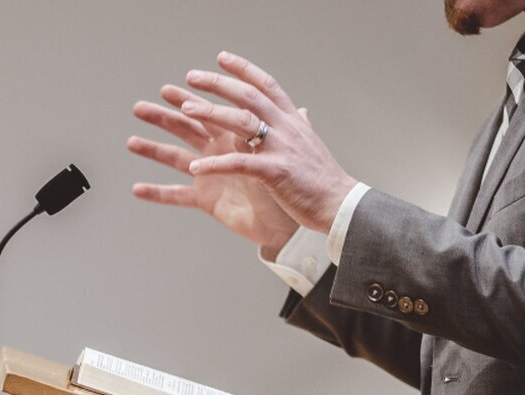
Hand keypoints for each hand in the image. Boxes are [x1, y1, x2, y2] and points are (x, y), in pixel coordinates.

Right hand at [128, 83, 300, 255]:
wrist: (292, 219)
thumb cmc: (291, 184)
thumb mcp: (282, 152)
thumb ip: (272, 133)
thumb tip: (280, 112)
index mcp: (235, 135)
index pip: (209, 111)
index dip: (190, 99)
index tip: (173, 87)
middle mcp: (218, 151)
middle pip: (185, 129)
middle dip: (163, 118)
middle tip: (140, 108)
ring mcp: (209, 175)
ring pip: (175, 158)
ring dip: (153, 150)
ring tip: (131, 141)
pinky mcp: (206, 199)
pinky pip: (177, 196)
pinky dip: (157, 193)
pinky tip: (137, 188)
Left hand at [180, 52, 356, 234]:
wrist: (338, 205)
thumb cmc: (322, 180)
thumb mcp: (312, 145)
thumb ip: (302, 126)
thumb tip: (302, 112)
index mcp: (292, 120)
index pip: (266, 85)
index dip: (243, 70)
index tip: (221, 58)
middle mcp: (286, 128)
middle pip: (248, 96)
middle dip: (218, 84)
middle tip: (192, 76)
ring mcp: (281, 148)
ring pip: (241, 121)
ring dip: (211, 113)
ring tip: (185, 109)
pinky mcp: (274, 172)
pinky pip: (238, 163)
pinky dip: (215, 165)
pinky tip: (195, 167)